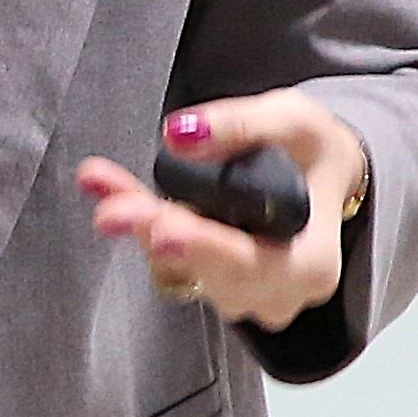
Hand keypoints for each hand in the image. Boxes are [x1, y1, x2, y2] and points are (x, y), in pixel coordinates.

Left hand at [75, 93, 366, 331]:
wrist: (317, 175)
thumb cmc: (311, 151)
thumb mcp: (293, 120)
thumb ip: (242, 124)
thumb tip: (179, 134)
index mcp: (310, 263)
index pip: (254, 263)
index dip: (206, 248)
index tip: (164, 230)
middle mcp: (274, 294)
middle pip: (207, 268)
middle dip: (157, 232)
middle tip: (113, 210)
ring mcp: (240, 296)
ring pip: (179, 264)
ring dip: (139, 222)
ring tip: (100, 180)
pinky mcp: (208, 283)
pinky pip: (165, 256)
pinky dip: (137, 220)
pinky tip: (101, 185)